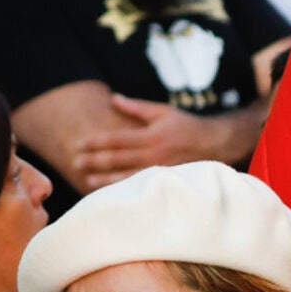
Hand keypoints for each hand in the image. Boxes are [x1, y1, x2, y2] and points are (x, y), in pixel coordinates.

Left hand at [71, 95, 259, 190]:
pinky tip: (109, 193)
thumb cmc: (187, 126)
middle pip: (117, 159)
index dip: (96, 142)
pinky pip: (139, 187)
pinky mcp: (164, 182)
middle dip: (94, 161)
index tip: (79, 144)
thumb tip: (114, 98)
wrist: (215, 145)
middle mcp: (153, 155)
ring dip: (104, 179)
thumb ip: (136, 108)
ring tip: (85, 180)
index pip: (116, 140)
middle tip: (75, 162)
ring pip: (126, 177)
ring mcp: (158, 171)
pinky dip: (122, 190)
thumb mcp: (163, 111)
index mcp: (151, 136)